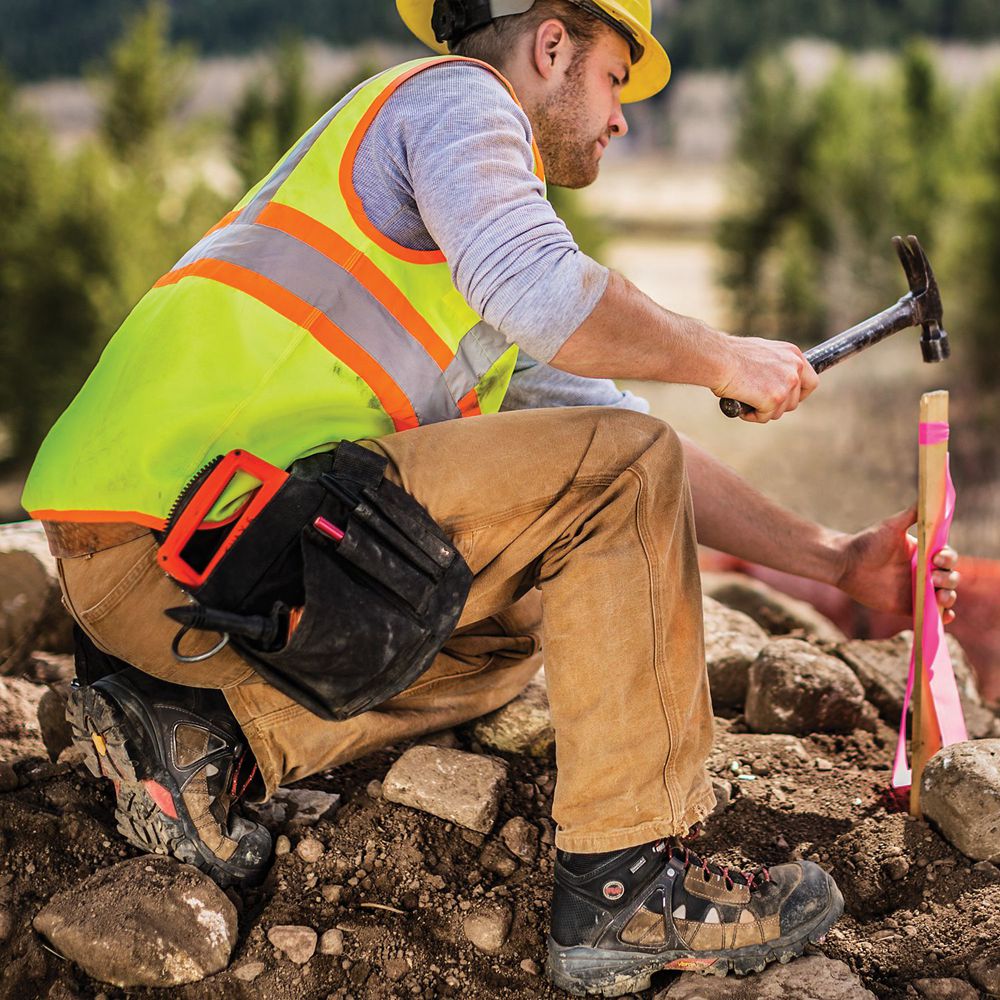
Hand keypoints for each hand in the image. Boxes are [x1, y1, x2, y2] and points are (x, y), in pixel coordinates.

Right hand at [713, 337, 819, 422]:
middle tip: (757, 403)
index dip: (798, 395)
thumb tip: (774, 382)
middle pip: (794, 401)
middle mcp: (795, 368)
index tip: (785, 400)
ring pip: (779, 411)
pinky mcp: (775, 398)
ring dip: (762, 411)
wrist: (718, 358)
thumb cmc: (730, 355)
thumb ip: (775, 366)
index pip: (810, 381)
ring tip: (744, 399)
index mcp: (793, 354)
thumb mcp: (762, 354)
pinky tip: (741, 403)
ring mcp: (787, 384)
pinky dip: (751, 415)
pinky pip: (765, 417)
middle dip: (776, 406)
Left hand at [836, 505, 958, 622]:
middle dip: (949, 579)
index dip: (948, 559)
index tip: (936, 558)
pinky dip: (942, 617)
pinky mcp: (908, 607)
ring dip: (948, 598)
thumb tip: (933, 494)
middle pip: (950, 578)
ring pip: (945, 596)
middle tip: (933, 578)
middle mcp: (924, 572)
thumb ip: (912, 514)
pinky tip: (945, 617)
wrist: (845, 563)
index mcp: (924, 554)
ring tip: (939, 597)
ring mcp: (918, 591)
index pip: (948, 558)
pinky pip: (930, 614)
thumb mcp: (891, 526)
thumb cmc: (867, 542)